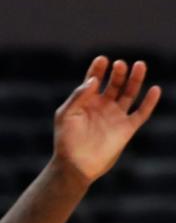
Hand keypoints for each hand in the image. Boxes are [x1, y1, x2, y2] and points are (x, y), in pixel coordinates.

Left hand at [52, 57, 160, 184]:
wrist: (75, 164)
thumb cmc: (66, 139)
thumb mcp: (67, 113)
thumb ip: (79, 96)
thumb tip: (94, 80)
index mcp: (86, 100)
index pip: (94, 79)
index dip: (98, 68)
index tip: (102, 59)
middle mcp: (103, 105)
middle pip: (114, 84)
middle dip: (118, 73)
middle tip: (120, 64)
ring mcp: (115, 116)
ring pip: (129, 94)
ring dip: (135, 80)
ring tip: (139, 65)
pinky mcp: (126, 129)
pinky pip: (141, 114)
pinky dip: (149, 102)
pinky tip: (155, 89)